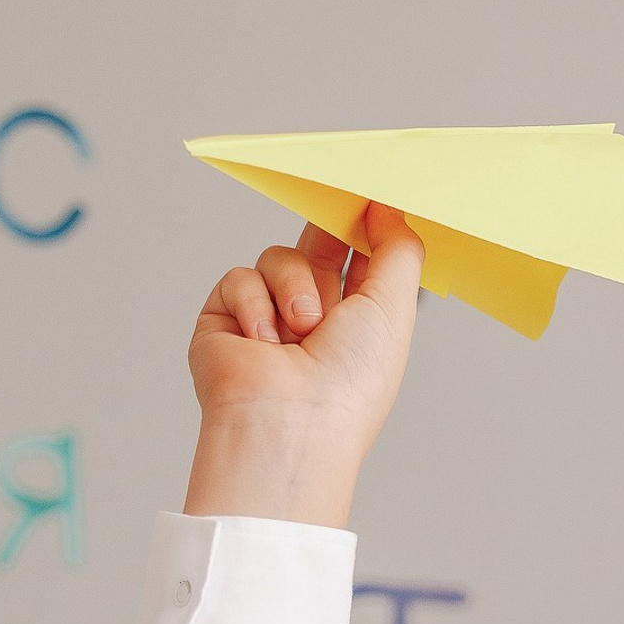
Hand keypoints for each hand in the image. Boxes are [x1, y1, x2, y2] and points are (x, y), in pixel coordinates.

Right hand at [183, 200, 424, 527]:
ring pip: (278, 258)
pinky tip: (264, 342)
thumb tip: (391, 207)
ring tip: (301, 331)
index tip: (369, 198)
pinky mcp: (225, 319)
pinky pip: (239, 277)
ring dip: (295, 288)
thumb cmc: (348, 384)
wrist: (289, 425)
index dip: (363, 229)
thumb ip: (398, 252)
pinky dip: (255, 305)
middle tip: (334, 214)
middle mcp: (315, 321)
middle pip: (316, 250)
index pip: (360, 262)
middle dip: (326, 239)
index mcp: (359, 324)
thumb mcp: (393, 309)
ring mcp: (268, 319)